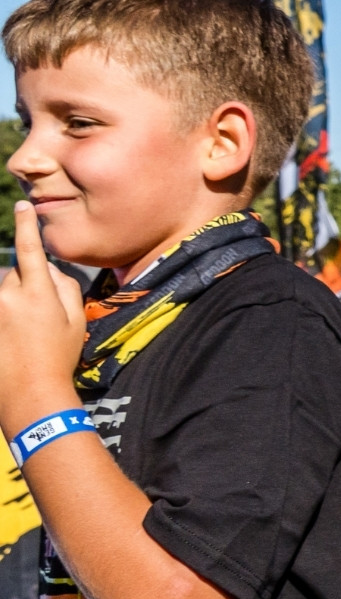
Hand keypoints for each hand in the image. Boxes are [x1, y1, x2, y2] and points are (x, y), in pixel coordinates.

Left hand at [0, 202, 86, 432]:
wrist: (30, 392)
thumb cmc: (60, 357)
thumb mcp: (76, 321)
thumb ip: (65, 288)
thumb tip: (51, 271)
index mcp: (37, 292)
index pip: (30, 249)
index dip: (26, 226)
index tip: (23, 206)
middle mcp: (8, 296)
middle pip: (16, 274)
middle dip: (28, 285)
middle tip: (43, 316)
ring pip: (5, 291)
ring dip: (14, 302)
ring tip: (26, 332)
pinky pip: (1, 308)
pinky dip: (9, 316)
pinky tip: (16, 336)